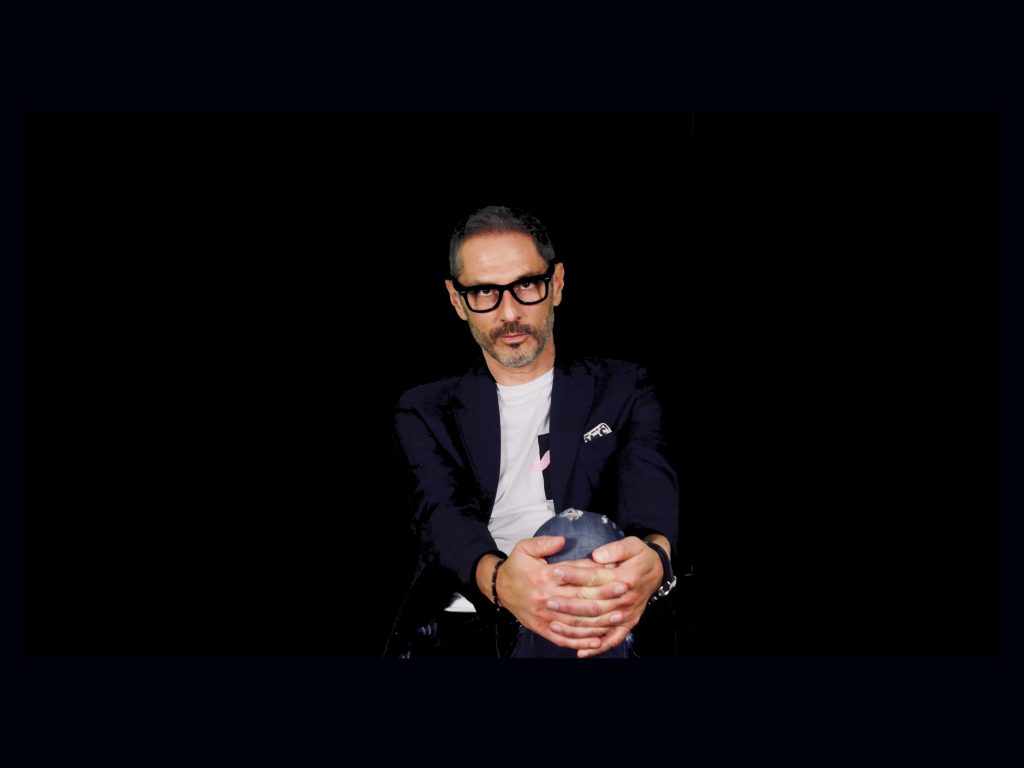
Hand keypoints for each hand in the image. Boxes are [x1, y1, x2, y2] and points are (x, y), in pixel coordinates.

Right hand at [491, 537, 625, 651]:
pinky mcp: (543, 629)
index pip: (575, 575)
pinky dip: (581, 641)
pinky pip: (564, 638)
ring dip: (598, 620)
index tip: (616, 569)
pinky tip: (598, 640)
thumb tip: (563, 540)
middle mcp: (546, 598)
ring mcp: (545, 617)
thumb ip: (544, 543)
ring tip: (618, 616)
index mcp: (544, 577)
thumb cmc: (516, 567)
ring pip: (576, 622)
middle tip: (624, 591)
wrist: (498, 589)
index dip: (597, 573)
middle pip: (580, 599)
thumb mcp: (525, 548)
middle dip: (605, 596)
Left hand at [547, 536, 665, 657]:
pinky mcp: (628, 624)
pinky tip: (580, 652)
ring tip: (554, 623)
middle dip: (569, 603)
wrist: (658, 572)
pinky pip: (612, 639)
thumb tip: (596, 556)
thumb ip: (615, 549)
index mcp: (625, 577)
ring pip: (598, 624)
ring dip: (576, 626)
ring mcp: (627, 614)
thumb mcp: (631, 545)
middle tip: (548, 600)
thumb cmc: (640, 556)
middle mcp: (626, 599)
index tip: (555, 572)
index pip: (595, 577)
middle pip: (593, 604)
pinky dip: (597, 648)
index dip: (574, 574)